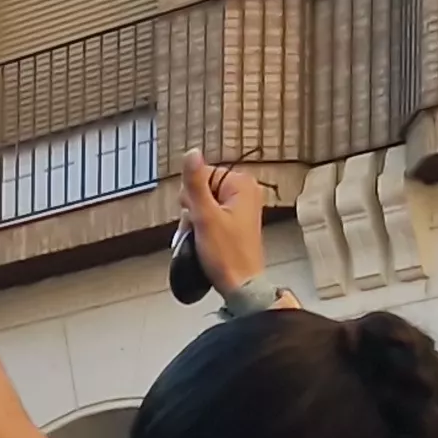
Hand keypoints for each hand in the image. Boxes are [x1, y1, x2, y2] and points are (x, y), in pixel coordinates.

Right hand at [178, 152, 265, 291]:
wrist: (240, 284)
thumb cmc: (227, 255)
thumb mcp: (205, 216)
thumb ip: (195, 183)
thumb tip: (191, 153)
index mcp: (241, 184)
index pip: (201, 175)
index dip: (192, 196)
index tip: (198, 215)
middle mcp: (245, 192)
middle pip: (202, 190)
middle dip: (192, 210)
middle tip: (200, 229)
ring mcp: (241, 207)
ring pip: (203, 204)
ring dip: (195, 222)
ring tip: (203, 239)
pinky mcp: (236, 222)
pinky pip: (210, 217)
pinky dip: (203, 228)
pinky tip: (205, 242)